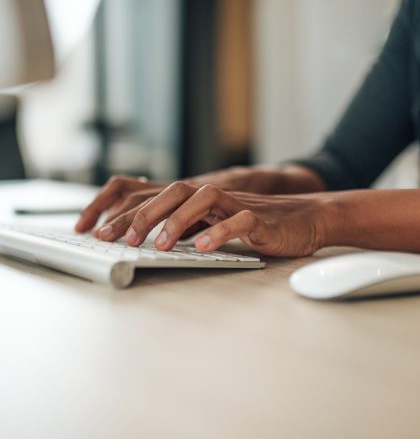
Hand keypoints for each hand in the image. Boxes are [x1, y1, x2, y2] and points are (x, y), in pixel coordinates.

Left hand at [75, 166, 325, 233]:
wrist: (307, 217)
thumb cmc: (261, 223)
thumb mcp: (218, 222)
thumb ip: (191, 224)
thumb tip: (153, 237)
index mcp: (202, 199)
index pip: (155, 193)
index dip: (122, 207)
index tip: (93, 228)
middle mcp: (216, 196)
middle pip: (173, 191)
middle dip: (141, 214)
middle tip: (117, 238)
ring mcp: (239, 204)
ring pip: (204, 199)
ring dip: (178, 221)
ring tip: (161, 244)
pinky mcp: (261, 219)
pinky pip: (239, 221)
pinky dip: (219, 233)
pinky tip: (202, 248)